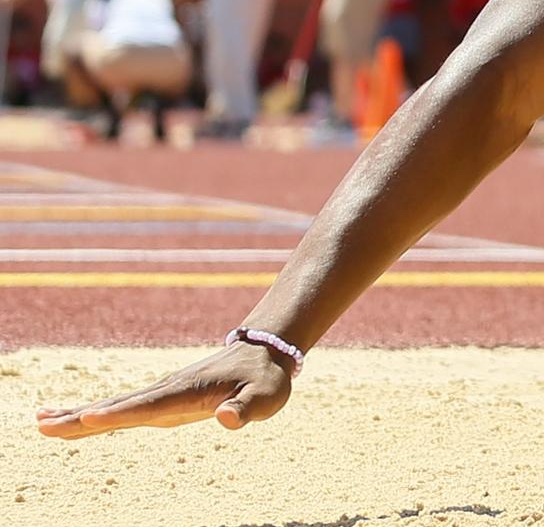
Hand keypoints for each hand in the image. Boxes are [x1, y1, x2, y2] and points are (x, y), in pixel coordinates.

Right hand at [35, 342, 292, 438]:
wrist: (264, 353)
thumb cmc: (266, 379)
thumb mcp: (267, 397)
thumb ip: (248, 409)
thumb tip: (227, 420)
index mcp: (187, 392)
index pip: (150, 405)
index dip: (121, 413)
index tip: (88, 417)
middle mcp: (167, 390)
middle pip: (120, 406)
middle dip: (82, 417)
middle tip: (44, 425)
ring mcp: (160, 393)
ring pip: (114, 405)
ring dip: (78, 415)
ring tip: (42, 422)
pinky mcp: (160, 398)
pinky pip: (121, 407)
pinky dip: (94, 413)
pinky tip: (70, 418)